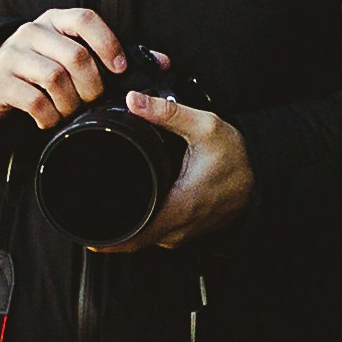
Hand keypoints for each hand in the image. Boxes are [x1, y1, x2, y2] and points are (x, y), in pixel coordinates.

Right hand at [0, 8, 128, 130]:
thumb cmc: (38, 66)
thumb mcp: (63, 50)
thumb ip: (95, 53)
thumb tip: (145, 66)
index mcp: (53, 20)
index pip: (85, 19)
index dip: (108, 44)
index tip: (120, 69)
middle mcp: (32, 32)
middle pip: (76, 56)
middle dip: (92, 86)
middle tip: (92, 100)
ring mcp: (13, 56)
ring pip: (56, 79)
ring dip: (71, 104)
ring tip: (69, 112)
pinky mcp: (0, 82)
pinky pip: (36, 102)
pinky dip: (50, 117)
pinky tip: (50, 120)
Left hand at [98, 90, 252, 250]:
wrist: (260, 175)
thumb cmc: (235, 155)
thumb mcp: (205, 126)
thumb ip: (167, 113)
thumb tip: (133, 101)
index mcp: (180, 207)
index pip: (134, 237)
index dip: (106, 238)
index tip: (82, 229)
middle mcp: (179, 227)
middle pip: (132, 240)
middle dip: (106, 229)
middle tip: (81, 208)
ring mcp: (182, 233)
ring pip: (142, 238)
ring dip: (122, 226)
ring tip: (98, 204)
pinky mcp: (184, 230)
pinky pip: (154, 233)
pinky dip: (137, 224)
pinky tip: (126, 207)